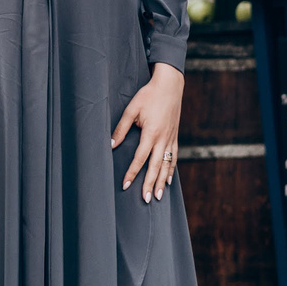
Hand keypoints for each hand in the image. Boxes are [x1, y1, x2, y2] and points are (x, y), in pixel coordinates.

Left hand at [113, 63, 186, 201]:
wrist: (170, 85)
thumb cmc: (148, 95)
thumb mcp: (131, 109)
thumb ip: (121, 128)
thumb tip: (111, 144)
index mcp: (151, 132)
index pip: (140, 158)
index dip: (132, 173)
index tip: (125, 185)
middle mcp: (163, 138)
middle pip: (156, 166)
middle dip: (150, 184)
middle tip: (146, 199)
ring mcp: (171, 138)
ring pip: (167, 165)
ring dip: (162, 181)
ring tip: (158, 196)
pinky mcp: (175, 137)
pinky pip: (174, 157)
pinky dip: (171, 170)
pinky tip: (168, 180)